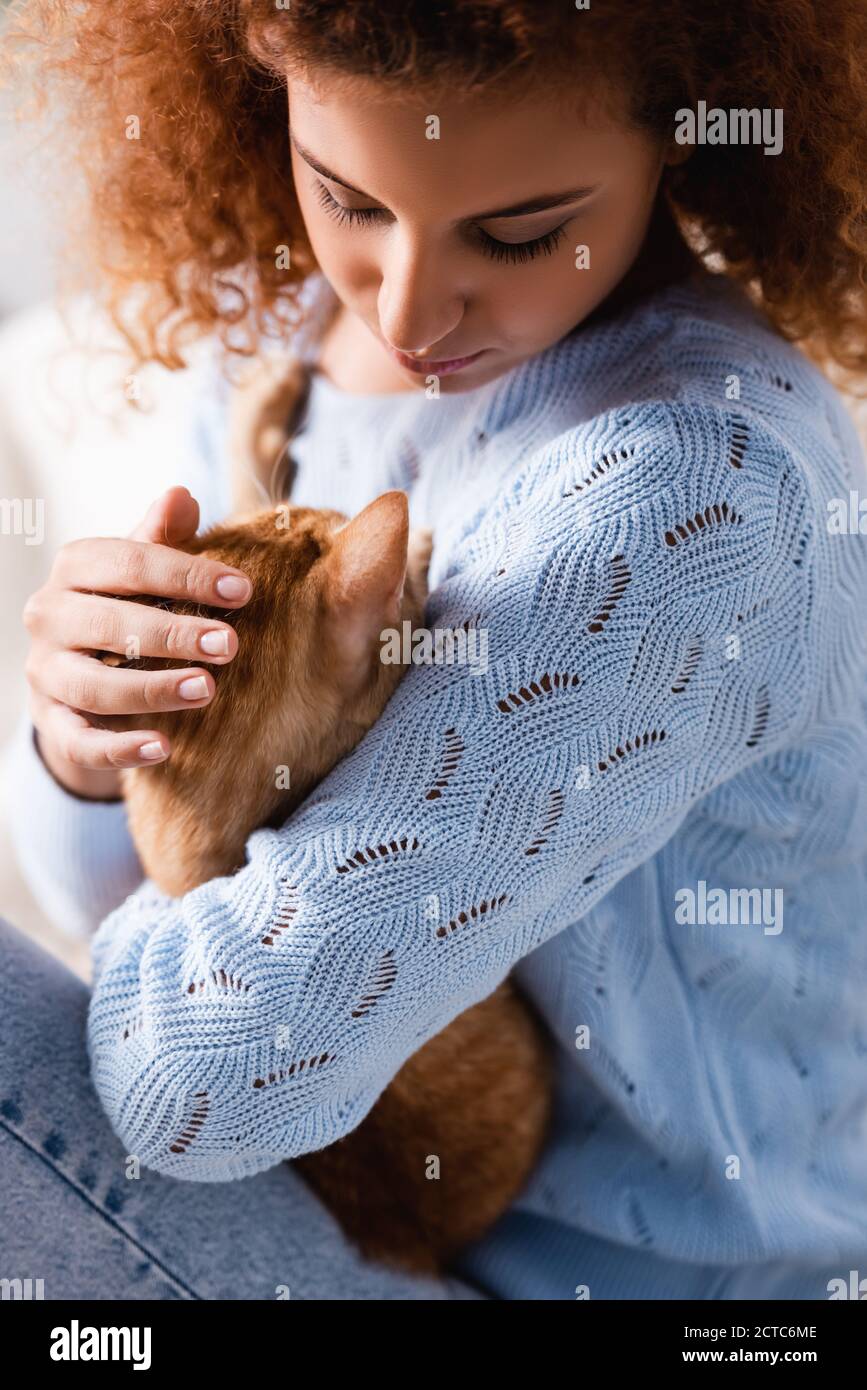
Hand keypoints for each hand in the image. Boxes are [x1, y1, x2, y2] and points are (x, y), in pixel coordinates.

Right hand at [22, 486, 251, 798]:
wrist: (86, 676)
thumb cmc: (128, 608)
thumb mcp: (144, 571)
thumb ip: (163, 537)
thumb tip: (181, 494)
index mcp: (75, 567)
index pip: (129, 563)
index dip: (187, 575)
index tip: (244, 591)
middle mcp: (50, 615)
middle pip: (110, 623)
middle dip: (174, 634)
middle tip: (231, 644)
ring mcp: (46, 672)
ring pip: (93, 685)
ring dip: (152, 688)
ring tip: (207, 690)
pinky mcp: (51, 723)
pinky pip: (79, 741)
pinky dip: (118, 748)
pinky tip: (162, 748)